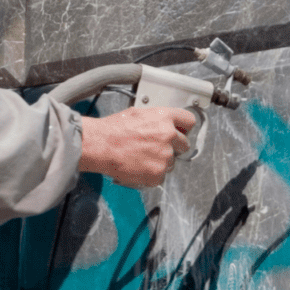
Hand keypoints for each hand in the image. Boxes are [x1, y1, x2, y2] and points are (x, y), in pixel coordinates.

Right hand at [77, 106, 194, 188]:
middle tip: (157, 148)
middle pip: (184, 145)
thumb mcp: (137, 113)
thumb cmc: (113, 129)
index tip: (181, 132)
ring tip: (142, 158)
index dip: (184, 128)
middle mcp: (169, 136)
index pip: (189, 121)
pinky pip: (161, 176)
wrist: (100, 146)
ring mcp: (165, 156)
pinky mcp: (158, 174)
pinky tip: (138, 167)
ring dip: (161, 161)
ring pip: (171, 162)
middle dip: (174, 147)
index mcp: (164, 117)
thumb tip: (162, 124)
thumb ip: (156, 119)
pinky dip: (151, 174)